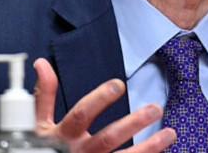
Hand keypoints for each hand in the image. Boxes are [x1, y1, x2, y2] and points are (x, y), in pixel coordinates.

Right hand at [33, 58, 175, 151]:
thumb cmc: (42, 149)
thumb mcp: (38, 125)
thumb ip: (45, 96)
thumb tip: (43, 64)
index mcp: (63, 136)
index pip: (82, 115)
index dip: (99, 100)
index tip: (118, 85)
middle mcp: (80, 152)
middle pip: (108, 138)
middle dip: (133, 123)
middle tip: (155, 108)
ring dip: (149, 147)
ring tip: (170, 134)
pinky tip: (164, 151)